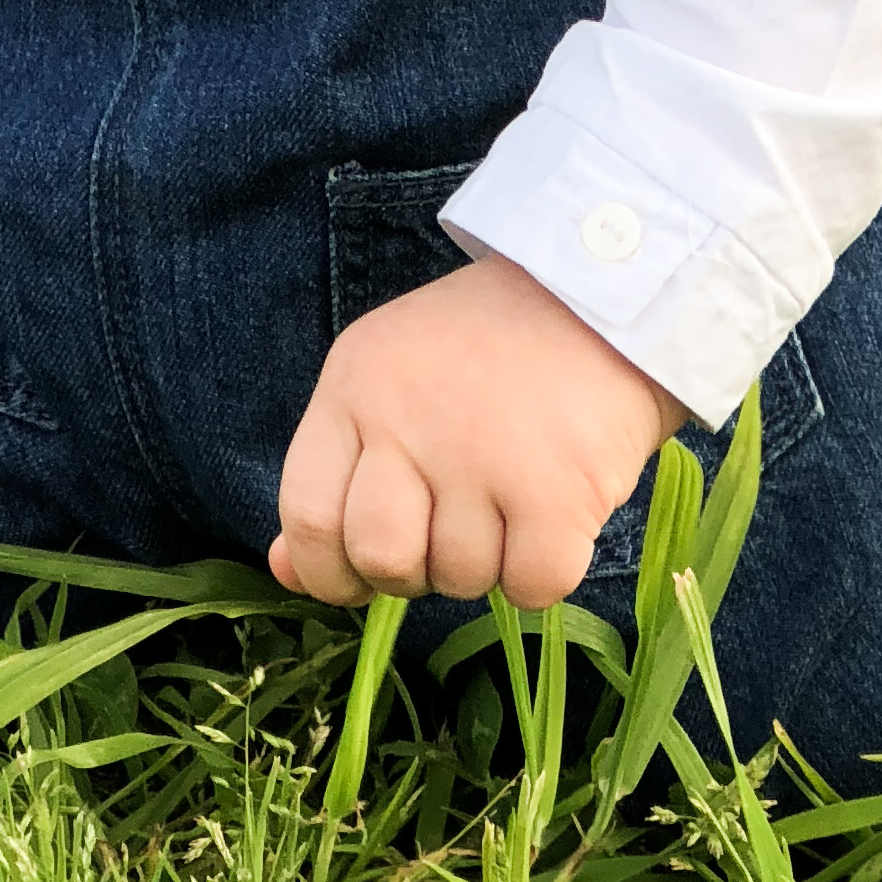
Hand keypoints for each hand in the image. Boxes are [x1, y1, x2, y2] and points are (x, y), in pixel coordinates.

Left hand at [271, 252, 680, 610]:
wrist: (595, 294)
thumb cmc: (483, 348)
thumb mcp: (385, 379)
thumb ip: (334, 472)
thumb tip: (285, 572)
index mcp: (355, 387)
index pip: (307, 513)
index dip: (326, 569)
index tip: (357, 576)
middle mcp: (408, 420)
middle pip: (380, 557)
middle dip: (413, 570)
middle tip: (449, 529)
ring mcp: (481, 456)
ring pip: (459, 579)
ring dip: (487, 562)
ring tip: (510, 496)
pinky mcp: (555, 491)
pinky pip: (530, 587)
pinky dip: (543, 571)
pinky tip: (553, 515)